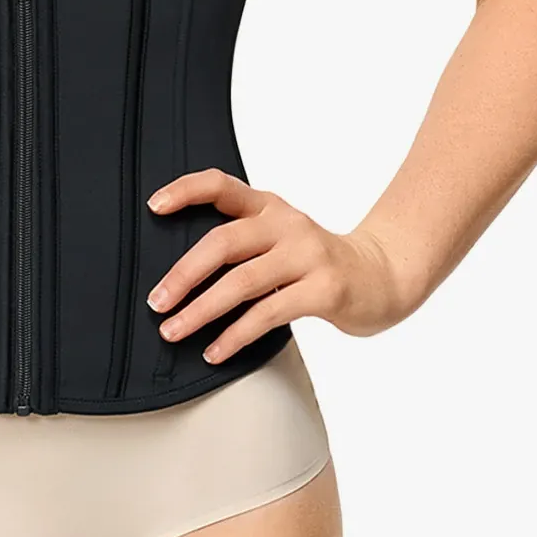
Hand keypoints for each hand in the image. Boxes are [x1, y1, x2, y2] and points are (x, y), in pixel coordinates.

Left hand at [145, 168, 416, 361]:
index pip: (222, 185)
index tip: (153, 206)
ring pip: (241, 283)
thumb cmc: (315, 263)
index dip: (186, 191)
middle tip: (155, 302)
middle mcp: (286, 225)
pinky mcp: (324, 289)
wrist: (382, 276)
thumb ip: (240, 245)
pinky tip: (214, 351)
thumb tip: (175, 277)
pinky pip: (267, 314)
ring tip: (173, 332)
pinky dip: (235, 335)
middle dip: (183, 274)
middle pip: (223, 243)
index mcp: (269, 207)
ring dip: (201, 311)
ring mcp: (307, 255)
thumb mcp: (279, 239)